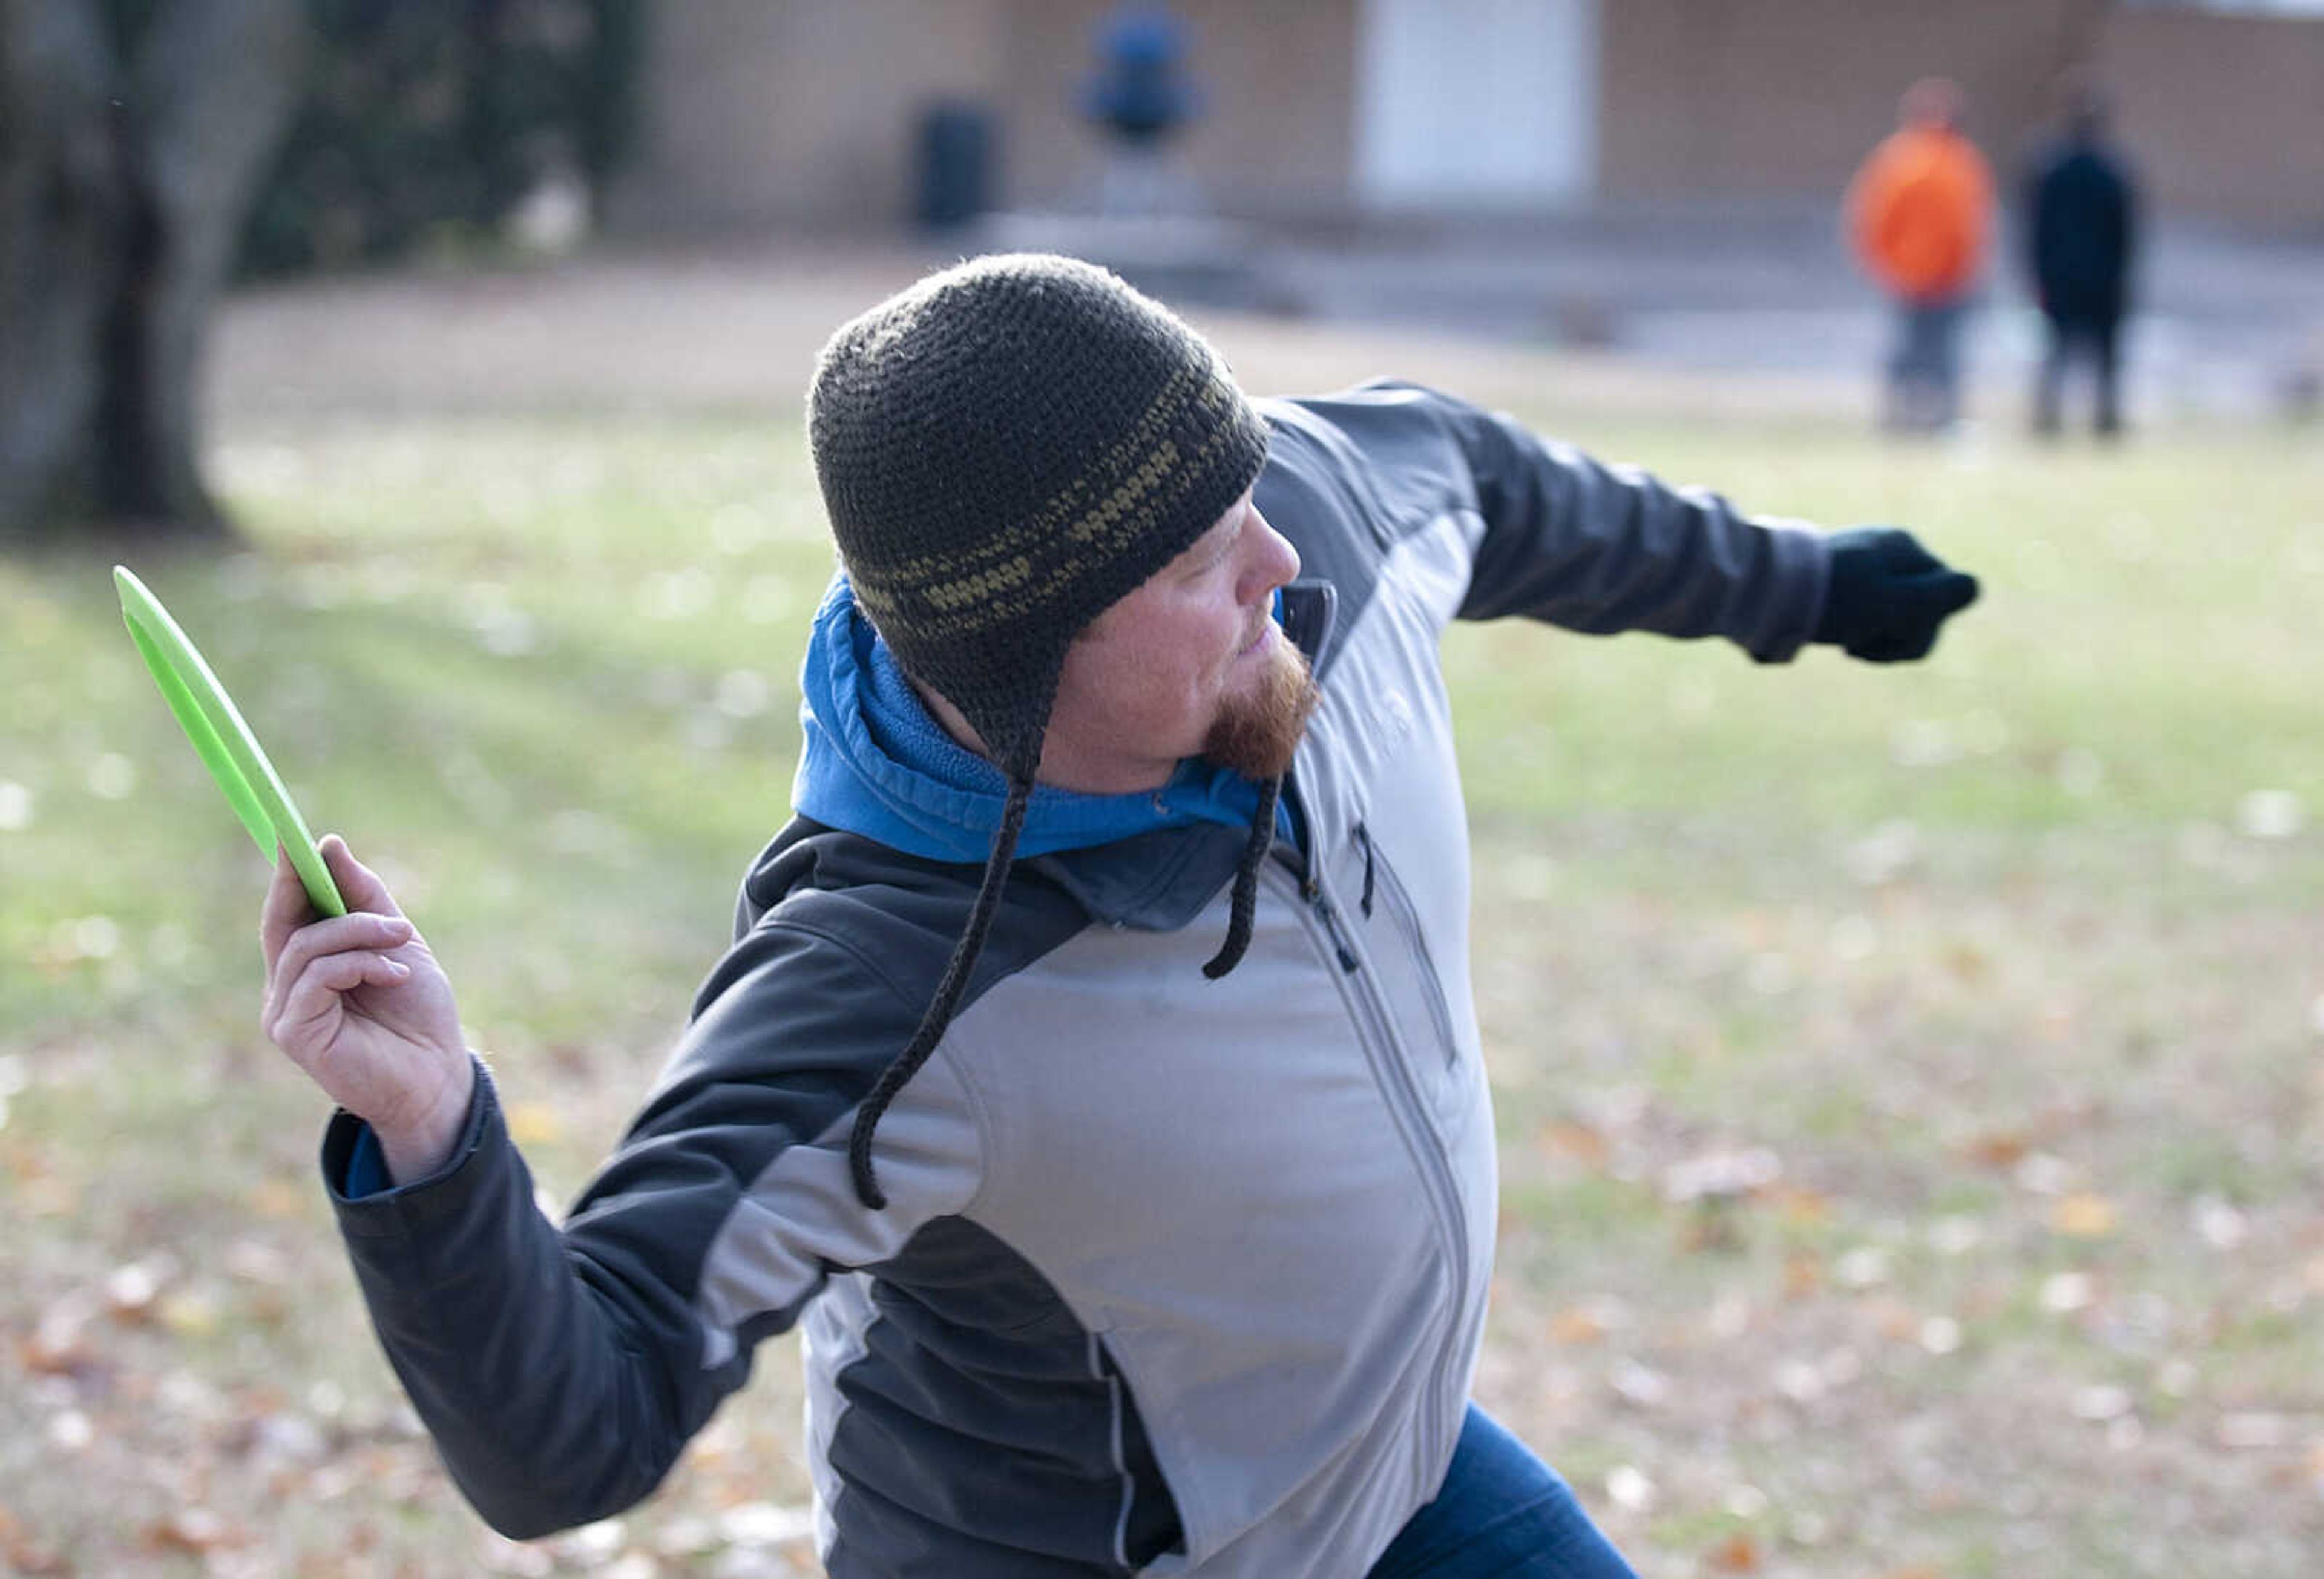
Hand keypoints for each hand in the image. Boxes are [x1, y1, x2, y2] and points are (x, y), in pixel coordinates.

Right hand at [260, 835, 473, 1182]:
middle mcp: (287, 989)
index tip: (296, 836)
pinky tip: (395, 975)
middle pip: (282, 924)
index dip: (289, 874)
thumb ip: (365, 900)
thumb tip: (330, 845)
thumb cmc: (419, 1013)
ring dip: (358, 931)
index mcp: (309, 967)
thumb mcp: (398, 943)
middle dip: (302, 884)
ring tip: (402, 938)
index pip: (288, 913)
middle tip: (318, 850)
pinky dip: (358, 964)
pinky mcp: (293, 1034)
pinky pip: (316, 978)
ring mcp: (285, 1012)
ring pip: (305, 947)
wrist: (438, 1073)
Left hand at [1813, 527, 1979, 661]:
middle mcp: (1890, 550)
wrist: (1764, 590)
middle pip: (1919, 608)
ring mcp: (1865, 563)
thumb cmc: (1832, 599)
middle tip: (1856, 645)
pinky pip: (1865, 612)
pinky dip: (1854, 628)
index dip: (1920, 631)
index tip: (1884, 632)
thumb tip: (1974, 587)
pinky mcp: (1841, 579)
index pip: (1945, 600)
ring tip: (1841, 638)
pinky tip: (1832, 632)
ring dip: (1872, 636)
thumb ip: (1936, 598)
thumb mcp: (1891, 602)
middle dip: (1895, 638)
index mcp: (1907, 550)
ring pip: (1891, 614)